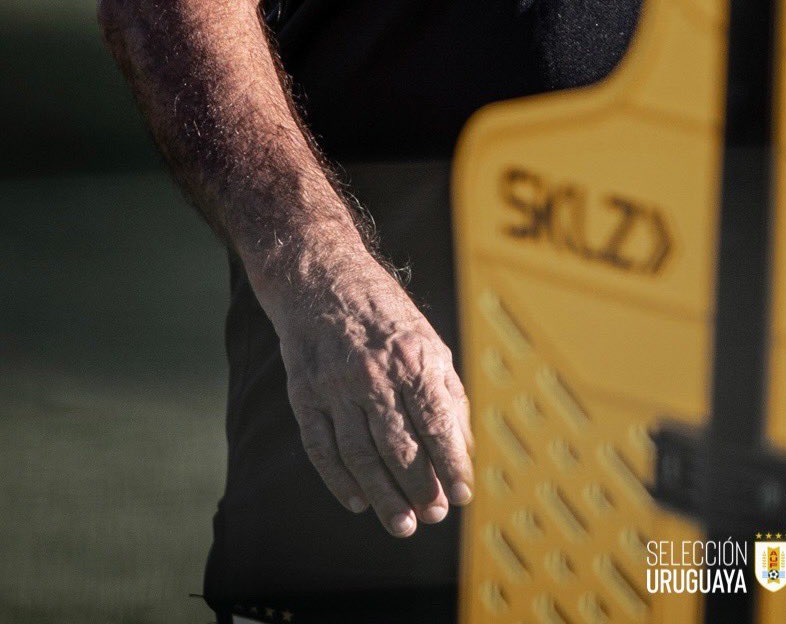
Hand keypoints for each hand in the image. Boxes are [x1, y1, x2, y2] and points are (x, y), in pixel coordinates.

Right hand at [259, 248, 473, 536]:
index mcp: (412, 357)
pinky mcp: (304, 394)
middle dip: (420, 488)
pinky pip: (321, 448)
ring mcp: (335, 386)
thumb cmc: (386, 315)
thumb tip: (463, 449)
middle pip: (400, 447)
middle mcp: (374, 373)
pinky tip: (357, 502)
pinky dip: (338, 481)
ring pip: (361, 455)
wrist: (323, 279)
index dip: (451, 464)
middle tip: (434, 517)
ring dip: (383, 496)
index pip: (437, 423)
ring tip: (403, 525)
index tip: (463, 496)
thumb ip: (448, 393)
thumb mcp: (429, 341)